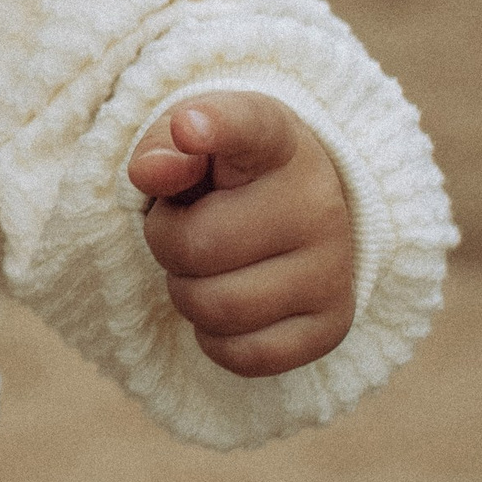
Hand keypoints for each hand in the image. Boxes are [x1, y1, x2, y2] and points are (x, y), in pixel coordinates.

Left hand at [127, 91, 356, 377]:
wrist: (295, 214)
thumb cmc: (225, 177)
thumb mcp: (189, 144)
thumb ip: (160, 147)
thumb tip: (148, 172)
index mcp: (275, 140)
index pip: (248, 126)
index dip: (216, 125)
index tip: (188, 126)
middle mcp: (317, 200)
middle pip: (195, 246)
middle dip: (166, 243)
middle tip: (187, 227)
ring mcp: (332, 266)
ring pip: (214, 308)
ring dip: (187, 293)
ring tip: (209, 264)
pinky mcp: (332, 324)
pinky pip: (243, 355)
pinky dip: (216, 339)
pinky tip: (231, 301)